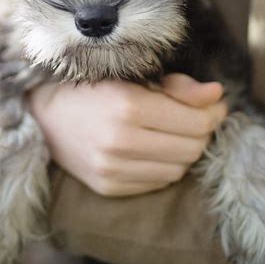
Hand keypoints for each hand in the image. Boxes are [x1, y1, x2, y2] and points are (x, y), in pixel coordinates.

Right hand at [28, 74, 226, 196]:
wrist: (46, 116)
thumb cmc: (93, 88)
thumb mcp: (133, 76)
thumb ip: (178, 87)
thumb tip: (218, 95)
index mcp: (128, 106)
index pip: (195, 123)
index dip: (213, 114)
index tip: (216, 105)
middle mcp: (120, 142)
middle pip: (191, 148)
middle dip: (202, 132)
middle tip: (199, 118)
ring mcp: (112, 169)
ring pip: (178, 169)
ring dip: (185, 151)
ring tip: (174, 133)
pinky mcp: (108, 187)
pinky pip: (157, 183)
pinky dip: (164, 167)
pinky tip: (154, 149)